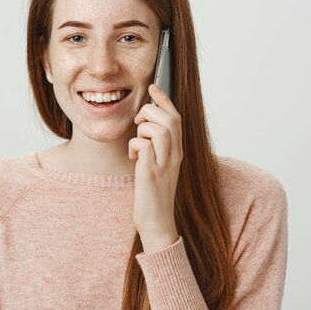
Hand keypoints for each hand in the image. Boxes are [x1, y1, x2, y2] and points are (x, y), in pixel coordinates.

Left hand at [129, 84, 182, 251]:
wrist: (158, 223)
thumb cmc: (154, 194)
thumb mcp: (160, 165)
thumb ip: (157, 146)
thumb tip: (144, 124)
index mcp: (177, 152)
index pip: (176, 117)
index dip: (164, 99)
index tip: (153, 86)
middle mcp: (174, 156)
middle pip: (169, 119)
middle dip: (150, 112)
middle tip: (138, 124)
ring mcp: (163, 165)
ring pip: (158, 129)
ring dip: (142, 131)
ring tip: (137, 145)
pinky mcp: (149, 175)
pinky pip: (142, 147)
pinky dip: (134, 147)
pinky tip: (133, 159)